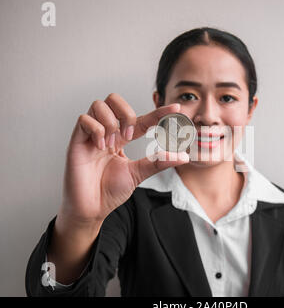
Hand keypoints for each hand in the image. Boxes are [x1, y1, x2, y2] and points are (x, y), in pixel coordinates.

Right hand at [60, 93, 188, 223]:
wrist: (92, 209)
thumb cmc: (110, 191)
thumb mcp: (139, 174)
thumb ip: (158, 162)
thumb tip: (183, 156)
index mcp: (121, 139)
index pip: (142, 119)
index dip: (159, 112)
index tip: (176, 109)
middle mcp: (107, 133)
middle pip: (114, 99)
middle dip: (126, 112)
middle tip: (130, 134)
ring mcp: (90, 135)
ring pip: (98, 105)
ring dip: (111, 121)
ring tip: (112, 143)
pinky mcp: (76, 141)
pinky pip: (84, 119)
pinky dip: (96, 130)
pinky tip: (100, 147)